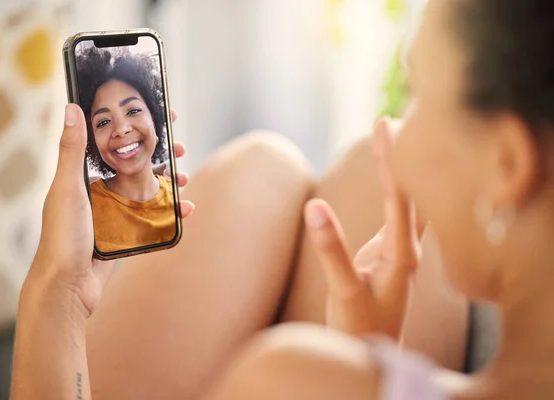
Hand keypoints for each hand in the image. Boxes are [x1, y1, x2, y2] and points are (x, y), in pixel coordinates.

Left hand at [28, 104, 194, 316]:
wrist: (66, 288)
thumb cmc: (62, 237)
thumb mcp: (69, 189)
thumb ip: (72, 151)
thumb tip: (72, 108)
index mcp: (82, 178)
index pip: (113, 144)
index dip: (135, 130)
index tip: (157, 118)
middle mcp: (97, 193)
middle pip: (135, 166)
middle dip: (160, 156)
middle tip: (181, 149)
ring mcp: (111, 215)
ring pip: (146, 191)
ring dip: (168, 183)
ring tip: (184, 179)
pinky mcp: (123, 235)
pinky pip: (150, 218)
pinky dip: (168, 213)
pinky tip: (184, 211)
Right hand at [304, 118, 421, 339]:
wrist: (371, 352)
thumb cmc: (360, 329)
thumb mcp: (343, 290)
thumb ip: (331, 250)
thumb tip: (314, 206)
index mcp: (402, 254)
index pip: (400, 195)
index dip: (392, 158)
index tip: (385, 123)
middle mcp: (408, 248)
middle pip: (412, 192)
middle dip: (403, 155)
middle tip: (394, 120)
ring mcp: (400, 251)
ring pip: (409, 202)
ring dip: (401, 170)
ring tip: (394, 139)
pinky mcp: (389, 255)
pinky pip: (397, 214)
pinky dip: (393, 189)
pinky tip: (390, 179)